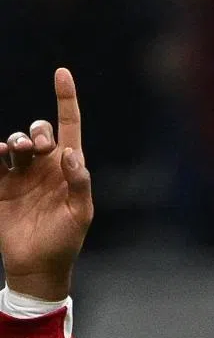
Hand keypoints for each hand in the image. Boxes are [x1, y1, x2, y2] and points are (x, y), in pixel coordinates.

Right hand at [0, 68, 92, 300]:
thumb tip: (71, 154)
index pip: (70, 128)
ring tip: (17, 150)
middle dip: (38, 131)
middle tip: (36, 147)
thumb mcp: (80, 214)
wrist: (37, 265)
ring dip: (17, 140)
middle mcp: (45, 167)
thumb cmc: (65, 241)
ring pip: (16, 142)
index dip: (66, 100)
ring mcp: (21, 175)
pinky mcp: (0, 185)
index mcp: (69, 170)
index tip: (62, 72)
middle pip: (41, 131)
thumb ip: (79, 183)